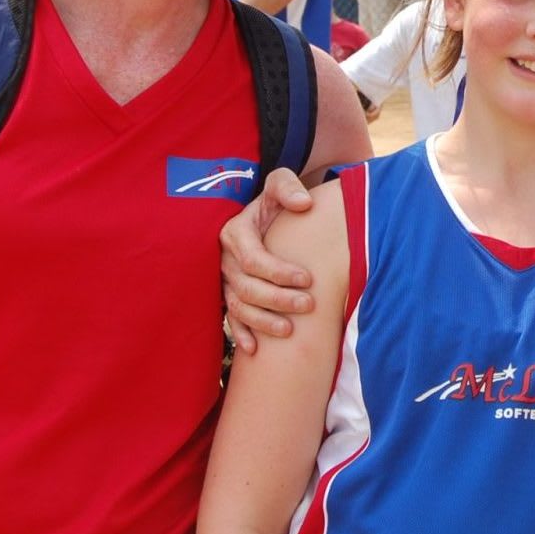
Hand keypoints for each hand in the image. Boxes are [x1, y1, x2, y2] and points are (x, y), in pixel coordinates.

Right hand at [219, 169, 316, 354]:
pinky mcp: (228, 293)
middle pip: (247, 287)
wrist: (265, 215)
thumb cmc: (275, 201)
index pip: (254, 259)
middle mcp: (225, 258)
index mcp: (235, 232)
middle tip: (309, 305)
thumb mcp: (279, 184)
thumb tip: (304, 204)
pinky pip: (230, 317)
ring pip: (238, 306)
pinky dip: (241, 333)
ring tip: (289, 330)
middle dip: (277, 299)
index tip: (308, 278)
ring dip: (262, 321)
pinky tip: (255, 349)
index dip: (279, 272)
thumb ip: (288, 187)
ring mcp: (225, 279)